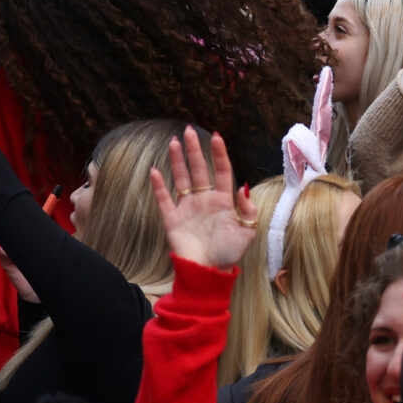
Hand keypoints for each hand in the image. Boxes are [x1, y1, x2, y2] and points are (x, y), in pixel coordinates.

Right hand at [148, 127, 257, 270]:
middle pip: (198, 170)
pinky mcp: (173, 219)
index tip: (216, 136)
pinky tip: (155, 170)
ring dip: (177, 161)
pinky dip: (159, 185)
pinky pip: (164, 198)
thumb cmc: (229, 254)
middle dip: (194, 150)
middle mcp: (204, 200)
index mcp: (223, 201)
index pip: (221, 171)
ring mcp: (187, 208)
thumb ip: (247, 210)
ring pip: (181, 179)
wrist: (207, 272)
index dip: (219, 154)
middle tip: (188, 130)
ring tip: (173, 142)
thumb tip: (243, 186)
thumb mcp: (246, 232)